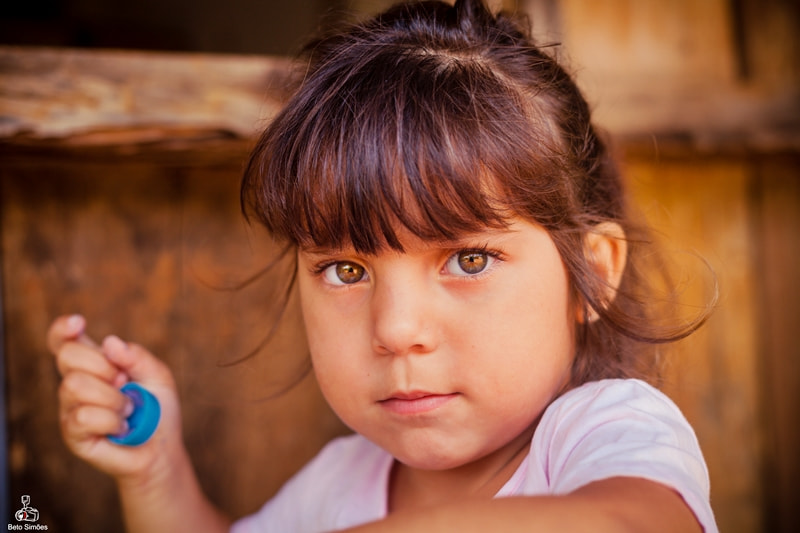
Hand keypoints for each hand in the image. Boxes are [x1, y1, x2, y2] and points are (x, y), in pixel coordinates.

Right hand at [47, 315, 182, 483]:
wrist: (161, 447)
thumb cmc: (157, 409)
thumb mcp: (157, 376)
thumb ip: (137, 356)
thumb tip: (110, 343)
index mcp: (95, 363)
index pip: (64, 342)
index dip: (62, 329)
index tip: (78, 323)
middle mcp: (76, 382)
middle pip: (67, 355)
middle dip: (102, 365)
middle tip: (123, 382)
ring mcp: (70, 407)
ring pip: (75, 385)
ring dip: (112, 398)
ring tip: (128, 409)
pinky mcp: (72, 433)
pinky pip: (83, 416)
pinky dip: (111, 420)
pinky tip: (121, 427)